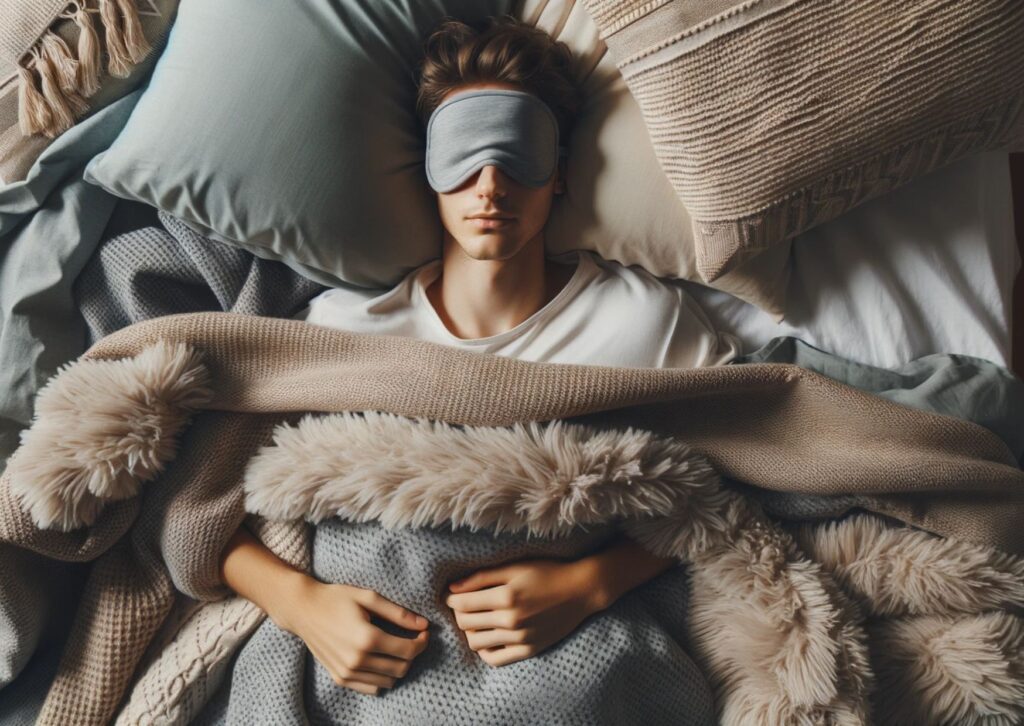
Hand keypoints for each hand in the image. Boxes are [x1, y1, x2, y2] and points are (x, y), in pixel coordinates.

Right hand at [276, 575, 430, 696]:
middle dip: (412, 654)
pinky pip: (372, 688)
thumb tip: (424, 625)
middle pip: (401, 668)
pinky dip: (382, 677)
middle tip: (411, 638)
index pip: (408, 651)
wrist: (303, 610)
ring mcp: (347, 672)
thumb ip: (398, 613)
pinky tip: (380, 659)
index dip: (422, 642)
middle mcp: (357, 660)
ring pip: (389, 681)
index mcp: (367, 638)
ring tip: (394, 648)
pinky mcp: (340, 678)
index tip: (423, 632)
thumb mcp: (369, 597)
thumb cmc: (336, 599)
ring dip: (398, 666)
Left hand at [444, 557, 604, 666]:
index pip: (461, 604)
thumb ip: (482, 577)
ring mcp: (520, 638)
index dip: (450, 599)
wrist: (580, 591)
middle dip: (457, 613)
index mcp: (506, 596)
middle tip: (461, 605)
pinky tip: (487, 637)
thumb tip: (452, 588)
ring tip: (474, 620)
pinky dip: (484, 650)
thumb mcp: (515, 567)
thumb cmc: (547, 572)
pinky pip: (495, 659)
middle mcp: (511, 620)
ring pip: (476, 642)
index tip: (450, 595)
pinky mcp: (529, 650)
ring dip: (469, 631)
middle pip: (465, 623)